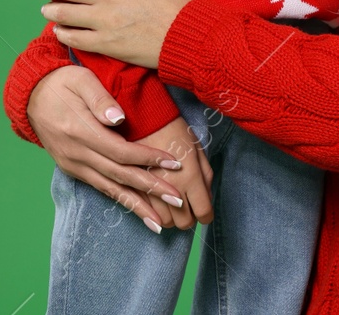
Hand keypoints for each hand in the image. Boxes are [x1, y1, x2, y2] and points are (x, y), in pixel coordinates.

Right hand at [27, 65, 210, 232]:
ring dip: (137, 206)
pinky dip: (121, 201)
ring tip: (160, 223)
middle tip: (178, 199)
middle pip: (119, 175)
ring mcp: (74, 164)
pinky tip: (138, 213)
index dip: (148, 159)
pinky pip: (101, 188)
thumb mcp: (81, 80)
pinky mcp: (74, 169)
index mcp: (81, 131)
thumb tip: (118, 119)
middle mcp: (77, 154)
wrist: (30, 96)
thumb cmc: (62, 83)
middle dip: (150, 189)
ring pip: (110, 189)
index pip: (121, 151)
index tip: (174, 163)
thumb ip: (100, 98)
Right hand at [136, 115, 214, 230]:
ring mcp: (150, 192)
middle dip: (189, 218)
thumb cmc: (174, 129)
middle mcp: (169, 188)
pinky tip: (157, 212)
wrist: (143, 115)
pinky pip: (146, 213)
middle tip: (189, 208)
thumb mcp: (196, 149)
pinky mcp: (132, 188)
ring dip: (171, 218)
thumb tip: (206, 198)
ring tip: (173, 207)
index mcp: (190, 177)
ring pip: (163, 222)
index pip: (203, 211)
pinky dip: (152, 215)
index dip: (206, 215)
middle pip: (183, 222)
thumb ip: (205, 175)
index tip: (205, 214)